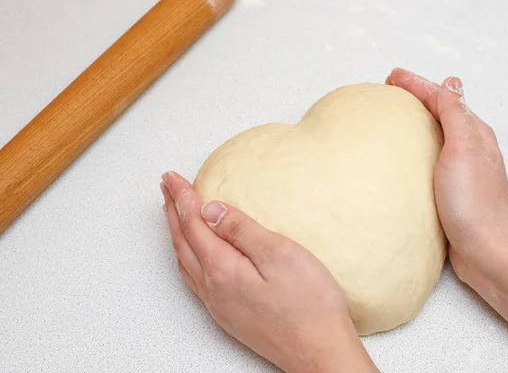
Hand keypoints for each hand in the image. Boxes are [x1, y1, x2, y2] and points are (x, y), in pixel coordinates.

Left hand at [160, 172, 377, 372]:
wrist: (319, 352)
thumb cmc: (310, 306)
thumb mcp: (280, 255)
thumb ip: (241, 230)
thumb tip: (210, 209)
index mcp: (223, 270)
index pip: (194, 224)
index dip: (182, 197)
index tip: (171, 176)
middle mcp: (213, 289)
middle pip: (183, 241)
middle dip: (172, 210)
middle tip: (166, 186)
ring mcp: (219, 305)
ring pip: (185, 261)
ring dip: (176, 233)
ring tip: (174, 213)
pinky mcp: (229, 315)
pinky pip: (194, 278)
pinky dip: (187, 255)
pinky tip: (193, 253)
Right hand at [385, 68, 507, 280]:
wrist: (486, 251)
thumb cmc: (474, 203)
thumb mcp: (464, 149)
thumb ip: (456, 114)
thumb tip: (451, 82)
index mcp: (474, 133)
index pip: (442, 98)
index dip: (416, 84)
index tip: (391, 76)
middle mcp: (470, 148)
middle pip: (440, 113)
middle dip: (415, 98)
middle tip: (389, 91)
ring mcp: (461, 170)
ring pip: (435, 136)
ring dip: (416, 123)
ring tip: (393, 118)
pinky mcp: (451, 190)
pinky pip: (431, 159)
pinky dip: (416, 148)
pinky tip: (404, 156)